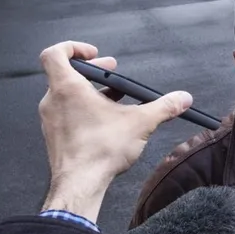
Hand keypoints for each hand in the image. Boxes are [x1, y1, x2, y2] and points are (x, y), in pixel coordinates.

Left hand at [38, 41, 192, 221]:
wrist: (80, 185)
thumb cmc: (100, 150)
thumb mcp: (140, 122)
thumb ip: (164, 107)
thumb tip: (183, 99)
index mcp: (67, 87)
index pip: (54, 53)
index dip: (73, 47)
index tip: (95, 53)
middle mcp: (53, 101)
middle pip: (66, 73)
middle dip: (94, 70)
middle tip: (113, 71)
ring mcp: (51, 120)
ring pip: (68, 94)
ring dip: (90, 91)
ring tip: (115, 99)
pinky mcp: (55, 137)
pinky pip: (67, 113)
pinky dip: (84, 110)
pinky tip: (107, 122)